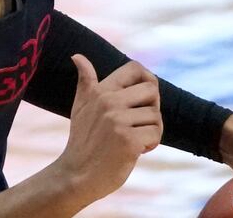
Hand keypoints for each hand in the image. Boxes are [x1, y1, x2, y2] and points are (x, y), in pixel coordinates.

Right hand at [55, 56, 162, 203]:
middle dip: (152, 108)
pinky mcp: (128, 140)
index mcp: (100, 91)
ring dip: (151, 131)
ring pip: (156, 116)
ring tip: (133, 140)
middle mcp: (109, 102)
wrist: (76, 176)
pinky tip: (136, 151)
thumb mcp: (80, 106)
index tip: (145, 98)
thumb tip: (77, 56)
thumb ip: (85, 81)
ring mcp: (118, 121)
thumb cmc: (82, 141)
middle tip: (140, 123)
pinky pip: (155, 134)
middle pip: (152, 90)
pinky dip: (151, 144)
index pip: (135, 68)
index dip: (148, 80)